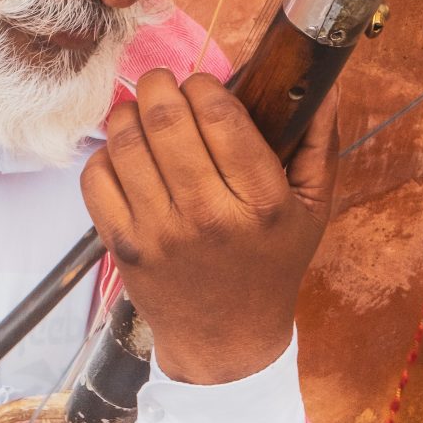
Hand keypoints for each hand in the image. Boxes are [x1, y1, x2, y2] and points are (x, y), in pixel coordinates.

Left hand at [78, 69, 337, 384]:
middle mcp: (207, 217)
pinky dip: (105, 153)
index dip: (205, 86)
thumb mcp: (312, 209)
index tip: (203, 86)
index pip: (223, 118)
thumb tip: (325, 85)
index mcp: (261, 202)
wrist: (225, 340)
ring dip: (129, 112)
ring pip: (126, 142)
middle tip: (165, 83)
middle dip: (161, 85)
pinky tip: (125, 154)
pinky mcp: (123, 246)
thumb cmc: (271, 265)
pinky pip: (96, 177)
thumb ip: (318, 143)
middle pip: (166, 120)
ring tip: (143, 112)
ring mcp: (159, 233)